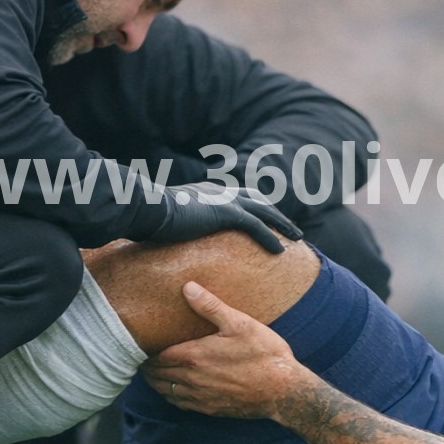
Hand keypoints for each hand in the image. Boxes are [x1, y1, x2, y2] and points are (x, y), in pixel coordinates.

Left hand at [139, 281, 310, 418]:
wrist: (283, 390)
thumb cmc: (264, 354)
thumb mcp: (239, 323)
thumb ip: (210, 306)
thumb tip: (187, 287)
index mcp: (194, 356)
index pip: (156, 356)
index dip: (145, 350)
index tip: (140, 343)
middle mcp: (191, 379)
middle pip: (156, 374)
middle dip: (147, 365)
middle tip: (142, 355)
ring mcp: (199, 397)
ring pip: (165, 390)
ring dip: (156, 381)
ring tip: (152, 371)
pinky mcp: (209, 409)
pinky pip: (180, 403)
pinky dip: (170, 395)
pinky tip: (173, 388)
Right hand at [146, 182, 302, 253]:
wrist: (146, 208)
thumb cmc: (147, 215)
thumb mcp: (163, 218)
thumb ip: (172, 222)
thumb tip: (161, 233)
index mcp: (206, 191)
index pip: (237, 196)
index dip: (255, 206)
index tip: (266, 215)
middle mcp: (218, 192)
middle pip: (257, 200)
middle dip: (275, 213)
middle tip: (290, 226)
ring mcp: (223, 200)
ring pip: (263, 212)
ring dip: (282, 225)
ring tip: (297, 238)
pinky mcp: (226, 213)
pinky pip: (256, 227)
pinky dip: (270, 238)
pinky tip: (281, 251)